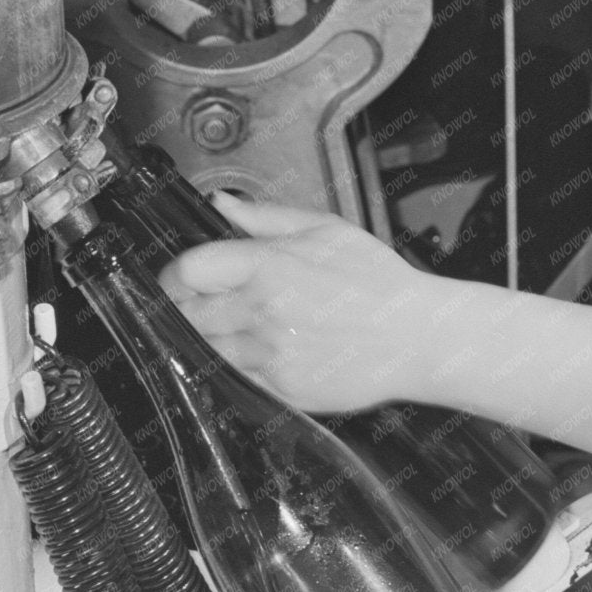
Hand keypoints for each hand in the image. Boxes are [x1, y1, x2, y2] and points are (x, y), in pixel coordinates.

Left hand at [159, 196, 452, 415]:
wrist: (417, 337)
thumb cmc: (377, 281)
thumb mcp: (325, 230)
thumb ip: (265, 217)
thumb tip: (222, 204)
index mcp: (268, 266)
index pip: (189, 270)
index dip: (174, 273)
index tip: (179, 276)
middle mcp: (262, 312)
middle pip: (187, 312)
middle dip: (184, 305)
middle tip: (198, 299)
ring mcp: (269, 354)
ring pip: (206, 346)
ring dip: (208, 334)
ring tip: (231, 322)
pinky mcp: (280, 388)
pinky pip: (235, 374)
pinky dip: (235, 361)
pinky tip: (258, 347)